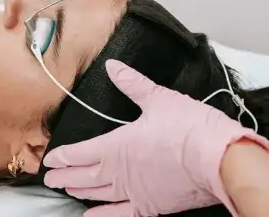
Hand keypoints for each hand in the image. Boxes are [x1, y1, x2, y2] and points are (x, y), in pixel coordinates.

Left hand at [43, 60, 268, 216]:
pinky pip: (121, 214)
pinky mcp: (152, 206)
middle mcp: (121, 171)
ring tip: (64, 190)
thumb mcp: (158, 98)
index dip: (63, 155)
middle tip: (48, 178)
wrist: (219, 159)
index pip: (81, 152)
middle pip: (84, 175)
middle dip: (65, 175)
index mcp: (118, 145)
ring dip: (79, 191)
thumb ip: (131, 83)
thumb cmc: (189, 127)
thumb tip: (112, 66)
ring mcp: (135, 191)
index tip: (49, 159)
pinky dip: (103, 216)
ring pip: (98, 193)